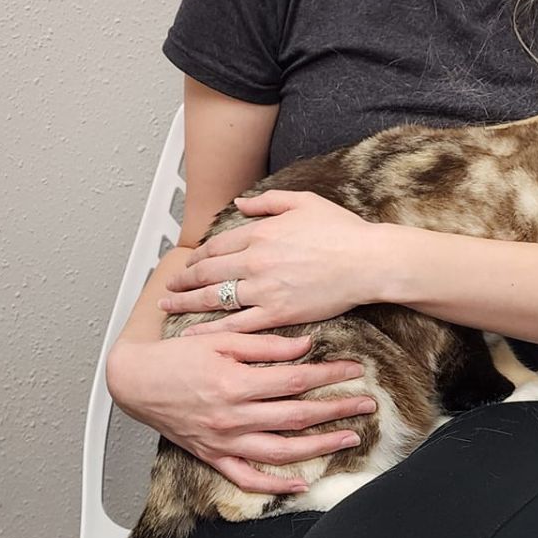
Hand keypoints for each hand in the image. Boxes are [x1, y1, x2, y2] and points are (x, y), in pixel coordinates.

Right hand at [106, 330, 379, 494]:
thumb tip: (304, 346)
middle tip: (366, 404)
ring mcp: (223, 441)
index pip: (295, 381)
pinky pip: (248, 478)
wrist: (136, 382)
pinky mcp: (212, 456)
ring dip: (319, 447)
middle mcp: (232, 417)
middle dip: (337, 410)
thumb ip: (263, 344)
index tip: (353, 369)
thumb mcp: (219, 339)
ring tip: (348, 439)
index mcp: (235, 384)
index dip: (329, 375)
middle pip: (297, 416)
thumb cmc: (175, 357)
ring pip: (281, 451)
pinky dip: (275, 485)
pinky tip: (301, 483)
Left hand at [157, 188, 386, 333]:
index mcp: (260, 233)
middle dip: (183, 280)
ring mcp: (264, 289)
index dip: (197, 256)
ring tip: (170, 307)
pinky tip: (194, 335)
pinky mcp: (277, 314)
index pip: (216, 246)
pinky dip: (212, 331)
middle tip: (168, 288)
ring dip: (187, 303)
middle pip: (207, 272)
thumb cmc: (343, 231)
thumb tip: (240, 202)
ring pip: (214, 298)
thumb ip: (268, 202)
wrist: (368, 261)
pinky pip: (236, 326)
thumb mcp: (304, 202)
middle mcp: (255, 260)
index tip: (188, 263)